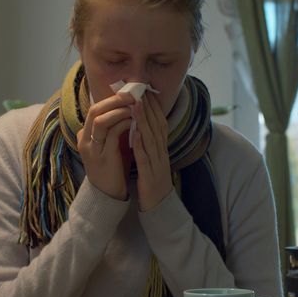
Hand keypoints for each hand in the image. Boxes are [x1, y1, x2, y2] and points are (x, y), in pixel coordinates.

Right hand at [77, 93, 134, 199]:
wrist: (109, 194)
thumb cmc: (113, 167)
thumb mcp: (111, 144)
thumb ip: (115, 127)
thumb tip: (129, 107)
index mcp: (86, 135)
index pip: (95, 109)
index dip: (112, 99)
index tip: (128, 92)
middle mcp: (85, 140)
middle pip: (95, 110)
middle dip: (114, 100)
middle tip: (132, 94)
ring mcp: (92, 148)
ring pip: (100, 120)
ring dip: (118, 110)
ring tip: (134, 106)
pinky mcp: (102, 156)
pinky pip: (112, 134)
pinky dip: (123, 124)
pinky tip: (135, 121)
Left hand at [132, 91, 172, 210]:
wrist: (160, 207)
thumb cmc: (152, 181)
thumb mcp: (152, 158)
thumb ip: (148, 142)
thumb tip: (139, 125)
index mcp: (161, 148)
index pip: (159, 122)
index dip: (153, 105)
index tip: (144, 89)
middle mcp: (162, 152)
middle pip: (157, 125)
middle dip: (149, 106)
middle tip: (140, 88)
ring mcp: (158, 163)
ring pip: (152, 138)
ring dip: (144, 120)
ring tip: (136, 104)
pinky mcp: (150, 175)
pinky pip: (145, 158)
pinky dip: (141, 144)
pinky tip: (135, 133)